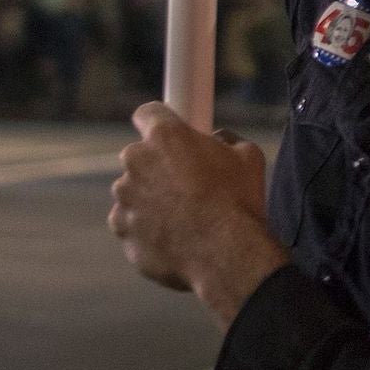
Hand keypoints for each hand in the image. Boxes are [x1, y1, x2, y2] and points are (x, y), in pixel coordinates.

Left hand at [110, 104, 288, 324]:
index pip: (147, 113)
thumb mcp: (247, 156)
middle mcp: (137, 162)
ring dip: (149, 199)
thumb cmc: (238, 202)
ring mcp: (125, 198)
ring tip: (183, 217)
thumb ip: (225, 141)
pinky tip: (173, 237)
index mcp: (165, 136)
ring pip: (132, 192)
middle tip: (186, 183)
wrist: (226, 256)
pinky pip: (129, 223)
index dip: (159, 123)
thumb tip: (219, 141)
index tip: (168, 135)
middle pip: (139, 156)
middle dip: (156, 166)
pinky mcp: (122, 230)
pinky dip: (144, 228)